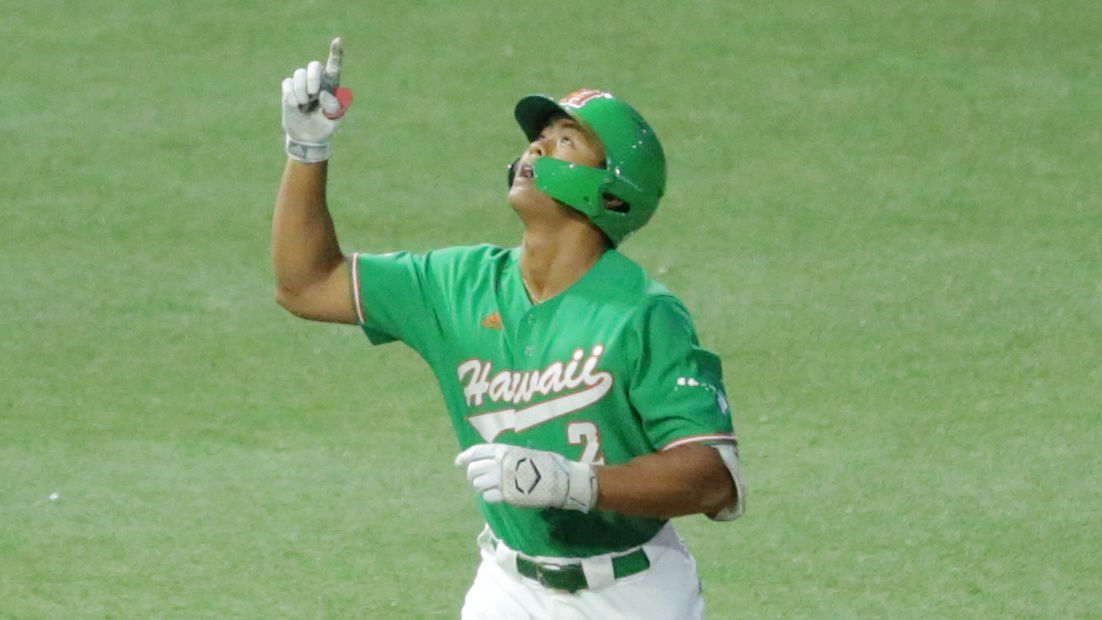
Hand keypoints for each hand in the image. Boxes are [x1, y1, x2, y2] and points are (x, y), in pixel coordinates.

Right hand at [280, 37, 353, 162]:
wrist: (308, 137)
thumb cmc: (325, 126)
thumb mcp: (335, 120)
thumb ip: (334, 107)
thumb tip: (322, 93)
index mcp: (332, 85)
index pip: (334, 66)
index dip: (336, 53)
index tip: (338, 40)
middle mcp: (317, 80)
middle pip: (314, 65)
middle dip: (313, 77)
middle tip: (313, 93)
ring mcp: (302, 83)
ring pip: (299, 73)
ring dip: (301, 90)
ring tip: (304, 105)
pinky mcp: (288, 88)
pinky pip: (287, 83)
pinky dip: (291, 95)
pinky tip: (296, 106)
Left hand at [455, 444, 598, 512]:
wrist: (560, 479)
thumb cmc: (545, 464)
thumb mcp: (522, 453)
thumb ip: (505, 457)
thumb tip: (491, 461)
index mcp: (503, 450)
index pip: (476, 452)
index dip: (464, 457)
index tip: (457, 462)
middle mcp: (499, 463)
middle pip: (473, 469)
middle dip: (472, 475)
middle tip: (478, 480)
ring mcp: (501, 480)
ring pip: (477, 484)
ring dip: (480, 487)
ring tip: (490, 488)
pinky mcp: (506, 495)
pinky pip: (487, 497)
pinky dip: (489, 497)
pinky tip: (498, 496)